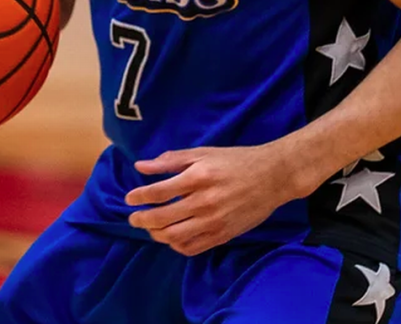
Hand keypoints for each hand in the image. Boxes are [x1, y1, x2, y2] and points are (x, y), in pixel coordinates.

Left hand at [125, 144, 297, 256]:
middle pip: (163, 218)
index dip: (139, 197)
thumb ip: (170, 160)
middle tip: (132, 217)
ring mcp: (215, 222)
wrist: (271, 176)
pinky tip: (171, 238)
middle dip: (142, 219)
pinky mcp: (224, 235)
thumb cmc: (234, 160)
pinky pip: (194, 248)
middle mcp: (204, 202)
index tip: (128, 199)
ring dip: (156, 234)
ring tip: (149, 228)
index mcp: (198, 177)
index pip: (159, 192)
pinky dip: (177, 245)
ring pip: (175, 236)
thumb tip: (141, 166)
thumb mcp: (202, 153)